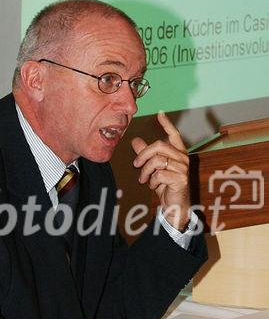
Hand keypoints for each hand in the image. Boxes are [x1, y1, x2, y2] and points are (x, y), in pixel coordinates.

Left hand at [132, 112, 189, 230]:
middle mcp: (183, 158)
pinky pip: (160, 174)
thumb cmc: (165, 185)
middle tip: (135, 165)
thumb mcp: (153, 168)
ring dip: (146, 171)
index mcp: (177, 152)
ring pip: (157, 160)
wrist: (174, 205)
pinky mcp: (181, 179)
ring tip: (144, 180)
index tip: (160, 113)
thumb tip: (135, 140)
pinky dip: (153, 181)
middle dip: (143, 155)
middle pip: (159, 146)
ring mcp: (183, 168)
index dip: (167, 124)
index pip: (173, 134)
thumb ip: (146, 154)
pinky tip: (154, 186)